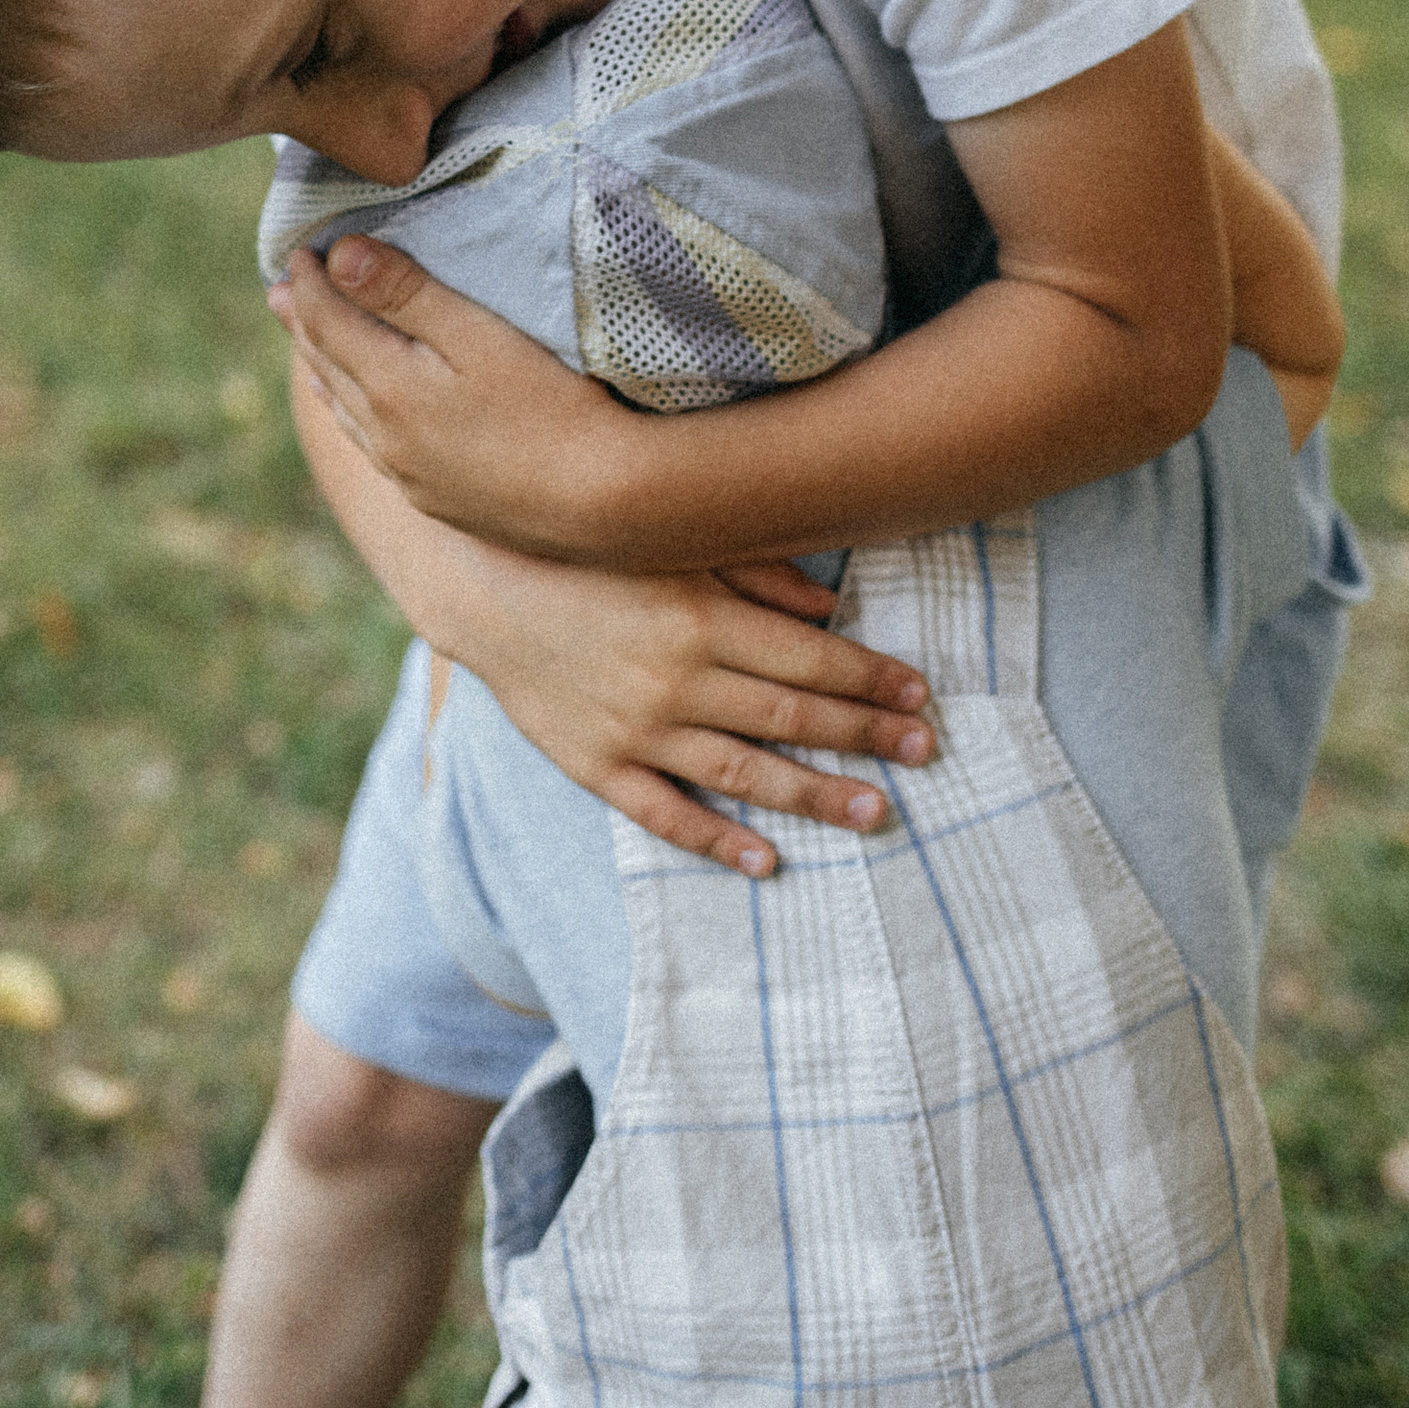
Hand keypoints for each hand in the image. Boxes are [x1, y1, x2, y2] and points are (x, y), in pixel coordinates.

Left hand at [268, 235, 630, 556]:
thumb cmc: (552, 405)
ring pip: (347, 412)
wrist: (604, 503)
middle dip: (305, 323)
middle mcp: (386, 437)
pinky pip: (373, 448)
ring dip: (323, 371)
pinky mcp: (439, 503)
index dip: (310, 283)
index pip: (329, 323)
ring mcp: (410, 476)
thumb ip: (406, 294)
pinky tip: (359, 414)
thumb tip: (339, 257)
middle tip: (282, 290)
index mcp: (389, 388)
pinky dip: (354, 416)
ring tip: (305, 347)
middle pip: (328, 367)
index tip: (299, 250)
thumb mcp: (479, 334)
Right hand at [427, 535, 938, 878]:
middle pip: (790, 715)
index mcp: (700, 614)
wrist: (483, 588)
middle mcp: (675, 678)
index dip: (871, 678)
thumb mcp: (674, 545)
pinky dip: (715, 842)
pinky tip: (766, 861)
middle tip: (925, 753)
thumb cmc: (590, 558)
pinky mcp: (597, 764)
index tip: (921, 696)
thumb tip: (831, 605)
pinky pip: (664, 813)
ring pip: (742, 772)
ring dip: (813, 795)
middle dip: (864, 736)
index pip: (808, 656)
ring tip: (874, 812)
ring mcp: (635, 728)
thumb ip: (753, 570)